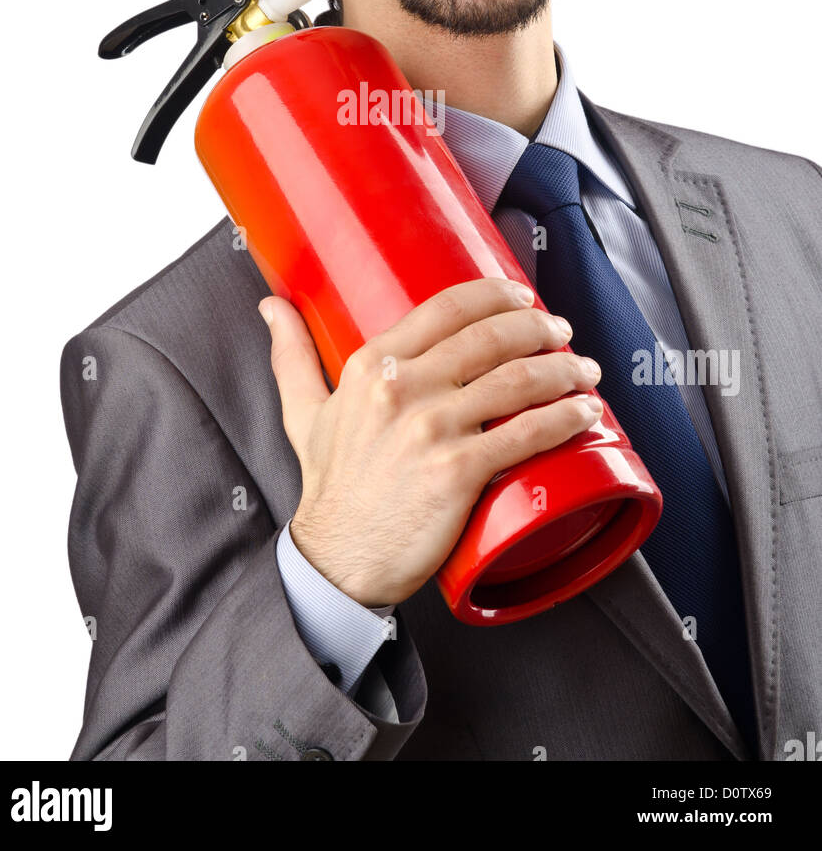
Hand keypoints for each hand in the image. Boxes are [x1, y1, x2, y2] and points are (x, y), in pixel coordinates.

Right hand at [258, 277, 601, 607]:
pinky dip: (565, 418)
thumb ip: (291, 355)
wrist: (338, 560)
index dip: (495, 295)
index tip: (522, 297)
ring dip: (563, 369)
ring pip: (517, 380)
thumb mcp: (305, 412)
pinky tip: (585, 411)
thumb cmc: (331, 486)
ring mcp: (431, 428)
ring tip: (585, 370)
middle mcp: (402, 388)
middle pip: (491, 337)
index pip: (447, 307)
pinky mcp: (457, 471)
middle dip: (539, 327)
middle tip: (560, 330)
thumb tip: (270, 306)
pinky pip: (526, 433)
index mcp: (370, 365)